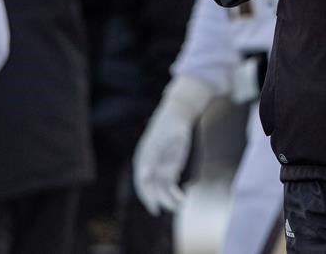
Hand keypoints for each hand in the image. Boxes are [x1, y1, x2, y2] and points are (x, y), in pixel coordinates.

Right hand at [133, 77, 217, 215]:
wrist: (178, 116)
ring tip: (180, 205)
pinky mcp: (171, 169)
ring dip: (169, 200)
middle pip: (152, 189)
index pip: (142, 182)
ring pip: (162, 190)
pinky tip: (182, 199)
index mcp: (143, 159)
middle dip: (158, 200)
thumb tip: (144, 176)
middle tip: (164, 210)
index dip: (146, 195)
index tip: (154, 206)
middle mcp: (150, 167)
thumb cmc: (167, 127)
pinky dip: (175, 194)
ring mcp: (160, 169)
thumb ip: (151, 158)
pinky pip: (171, 186)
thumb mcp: (160, 142)